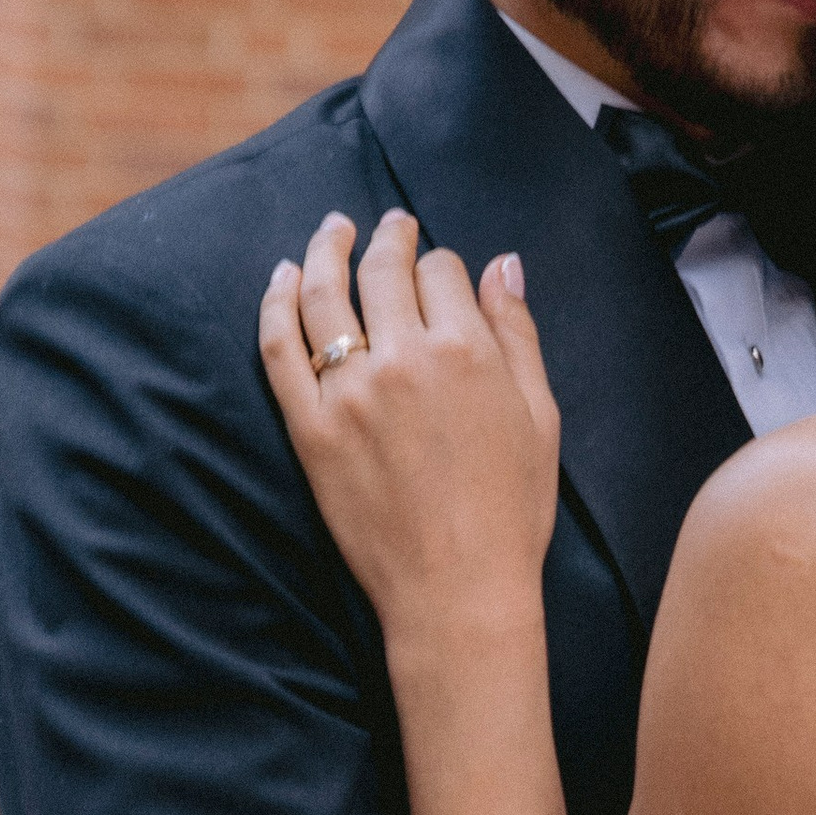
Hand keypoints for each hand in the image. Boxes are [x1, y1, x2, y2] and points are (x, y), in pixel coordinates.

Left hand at [260, 211, 560, 642]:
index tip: (442, 271)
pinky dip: (275, 303)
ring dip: (325, 249)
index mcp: (467, 351)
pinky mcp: (309, 427)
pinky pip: (279, 346)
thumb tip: (503, 266)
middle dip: (389, 238)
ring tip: (333, 230)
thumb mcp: (539, 417)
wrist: (459, 590)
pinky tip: (281, 277)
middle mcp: (403, 359)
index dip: (444, 265)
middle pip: (383, 271)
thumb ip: (518, 335)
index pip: (443, 272)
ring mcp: (348, 392)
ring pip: (323, 293)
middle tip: (390, 224)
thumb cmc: (511, 510)